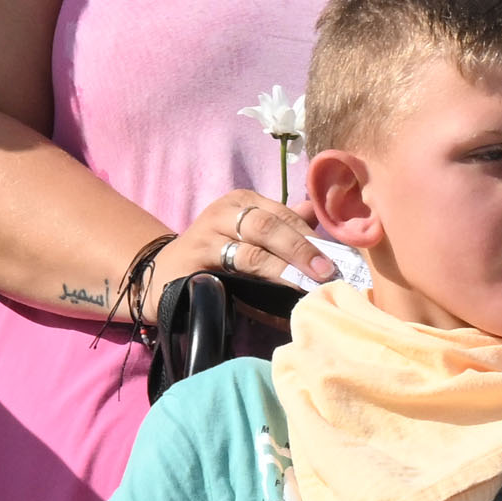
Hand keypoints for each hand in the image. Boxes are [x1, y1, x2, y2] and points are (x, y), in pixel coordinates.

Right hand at [145, 187, 330, 306]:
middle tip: (327, 273)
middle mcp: (221, 214)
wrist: (162, 275)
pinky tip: (276, 298)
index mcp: (240, 201)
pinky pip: (230, 276)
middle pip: (267, 227)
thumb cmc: (215, 253)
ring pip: (250, 253)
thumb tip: (319, 212)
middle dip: (301, 250)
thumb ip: (284, 223)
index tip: (338, 259)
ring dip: (284, 271)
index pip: (283, 214)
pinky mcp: (192, 266)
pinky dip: (256, 289)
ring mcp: (204, 239)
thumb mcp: (249, 232)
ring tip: (307, 286)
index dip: (312, 237)